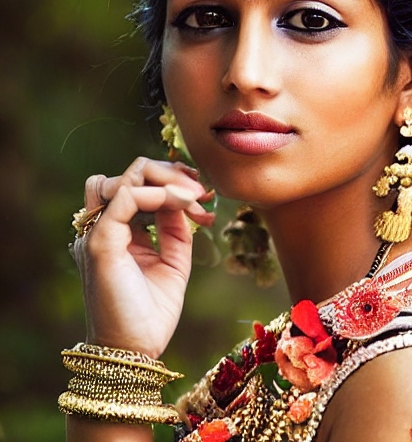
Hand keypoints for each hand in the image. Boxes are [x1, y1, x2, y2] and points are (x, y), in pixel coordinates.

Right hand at [73, 157, 214, 358]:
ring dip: (163, 179)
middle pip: (128, 175)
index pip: (137, 188)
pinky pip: (127, 198)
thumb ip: (175, 227)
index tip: (202, 196)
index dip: (171, 183)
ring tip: (192, 195)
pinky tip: (183, 203)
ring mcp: (98, 234)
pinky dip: (158, 194)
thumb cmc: (152, 311)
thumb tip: (184, 197)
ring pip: (122, 179)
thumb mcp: (174, 261)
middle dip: (169, 173)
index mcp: (118, 233)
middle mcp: (104, 229)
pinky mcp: (100, 243)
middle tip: (198, 190)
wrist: (136, 349)